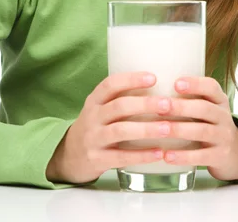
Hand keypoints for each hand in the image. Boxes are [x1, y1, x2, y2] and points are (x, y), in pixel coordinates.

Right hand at [46, 71, 176, 183]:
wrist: (69, 156)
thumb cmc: (96, 126)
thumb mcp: (100, 108)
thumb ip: (121, 98)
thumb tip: (161, 86)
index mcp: (94, 100)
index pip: (110, 84)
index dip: (131, 79)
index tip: (154, 77)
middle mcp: (92, 117)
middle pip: (119, 106)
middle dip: (145, 104)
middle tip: (168, 104)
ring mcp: (93, 139)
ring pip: (120, 130)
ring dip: (146, 129)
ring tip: (167, 128)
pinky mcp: (97, 159)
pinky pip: (121, 157)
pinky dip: (141, 155)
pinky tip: (159, 152)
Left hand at [158, 76, 237, 180]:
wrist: (237, 155)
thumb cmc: (212, 125)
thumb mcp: (208, 109)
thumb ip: (189, 98)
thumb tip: (152, 89)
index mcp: (219, 100)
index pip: (211, 87)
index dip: (195, 84)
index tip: (176, 83)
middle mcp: (223, 116)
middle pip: (204, 108)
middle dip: (182, 106)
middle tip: (161, 106)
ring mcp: (223, 137)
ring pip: (202, 131)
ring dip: (180, 129)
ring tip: (161, 129)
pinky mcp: (220, 157)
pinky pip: (201, 156)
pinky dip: (183, 156)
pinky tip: (167, 155)